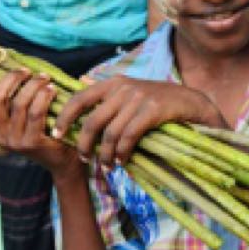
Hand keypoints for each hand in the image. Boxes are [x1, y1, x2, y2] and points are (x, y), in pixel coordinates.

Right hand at [0, 68, 79, 178]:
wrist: (62, 160)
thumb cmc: (43, 131)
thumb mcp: (21, 119)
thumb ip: (13, 102)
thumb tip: (13, 72)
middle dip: (11, 79)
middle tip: (26, 71)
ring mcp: (15, 141)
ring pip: (19, 103)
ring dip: (33, 84)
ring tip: (44, 78)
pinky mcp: (32, 142)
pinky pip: (36, 112)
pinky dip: (44, 96)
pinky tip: (53, 90)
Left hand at [53, 77, 225, 167]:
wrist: (191, 102)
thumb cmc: (157, 102)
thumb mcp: (131, 93)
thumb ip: (108, 99)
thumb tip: (79, 109)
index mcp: (114, 83)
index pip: (79, 98)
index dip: (65, 117)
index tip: (57, 134)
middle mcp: (123, 88)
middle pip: (92, 121)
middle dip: (84, 144)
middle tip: (84, 159)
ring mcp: (138, 98)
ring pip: (110, 133)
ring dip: (105, 155)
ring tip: (106, 166)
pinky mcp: (153, 110)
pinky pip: (128, 136)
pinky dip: (122, 152)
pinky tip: (122, 161)